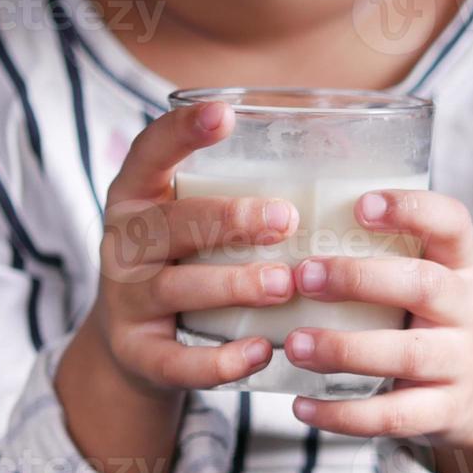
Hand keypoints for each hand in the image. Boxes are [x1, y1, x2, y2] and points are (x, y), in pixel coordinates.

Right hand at [54, 101, 298, 472]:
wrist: (136, 345)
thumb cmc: (190, 262)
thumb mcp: (198, 221)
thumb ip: (243, 190)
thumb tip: (347, 155)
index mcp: (138, 196)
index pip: (149, 152)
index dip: (182, 131)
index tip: (224, 112)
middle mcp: (125, 243)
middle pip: (171, 224)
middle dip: (230, 219)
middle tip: (287, 219)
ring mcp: (127, 299)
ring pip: (177, 288)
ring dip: (233, 284)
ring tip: (284, 283)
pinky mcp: (139, 353)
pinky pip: (177, 360)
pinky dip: (219, 360)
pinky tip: (260, 350)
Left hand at [281, 189, 472, 472]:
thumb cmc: (430, 318)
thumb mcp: (428, 275)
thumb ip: (384, 252)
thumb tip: (289, 226)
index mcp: (461, 263)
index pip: (452, 223)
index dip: (412, 210)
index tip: (362, 205)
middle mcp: (467, 308)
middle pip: (424, 286)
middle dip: (361, 280)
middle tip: (304, 276)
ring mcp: (459, 362)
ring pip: (405, 354)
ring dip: (344, 349)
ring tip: (294, 345)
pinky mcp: (444, 410)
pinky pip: (392, 416)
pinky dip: (343, 414)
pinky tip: (301, 406)